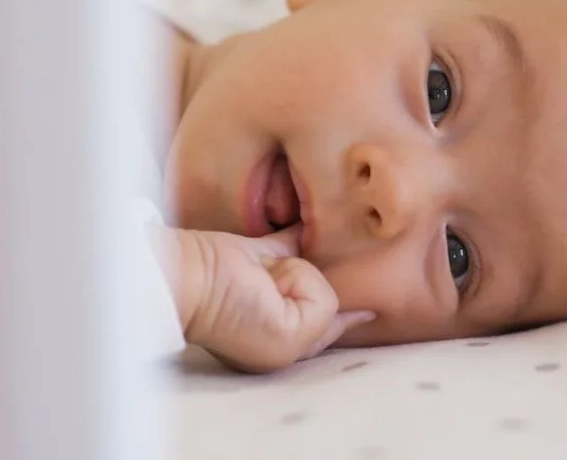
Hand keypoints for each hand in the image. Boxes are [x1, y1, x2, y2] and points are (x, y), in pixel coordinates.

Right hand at [162, 225, 373, 372]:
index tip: (376, 309)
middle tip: (341, 279)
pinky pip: (296, 236)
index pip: (333, 326)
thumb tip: (315, 275)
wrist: (190, 278)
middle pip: (326, 294)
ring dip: (314, 260)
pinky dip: (306, 230)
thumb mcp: (288, 336)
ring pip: (314, 264)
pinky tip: (319, 222)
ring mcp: (272, 281)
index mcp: (288, 343)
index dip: (352, 316)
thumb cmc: (235, 313)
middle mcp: (283, 313)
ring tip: (291, 265)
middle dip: (330, 285)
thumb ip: (322, 311)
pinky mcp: (262, 249)